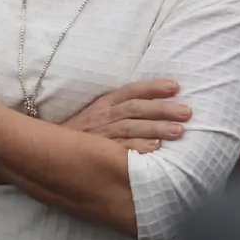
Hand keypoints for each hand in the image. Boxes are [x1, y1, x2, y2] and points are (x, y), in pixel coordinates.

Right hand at [61, 79, 191, 153]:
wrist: (52, 151)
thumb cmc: (82, 134)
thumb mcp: (96, 114)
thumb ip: (119, 109)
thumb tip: (155, 104)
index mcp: (104, 104)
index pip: (130, 91)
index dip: (152, 88)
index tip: (175, 86)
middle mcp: (103, 117)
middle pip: (135, 109)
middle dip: (161, 109)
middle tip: (187, 112)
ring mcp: (101, 135)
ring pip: (130, 128)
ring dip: (155, 129)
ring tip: (179, 131)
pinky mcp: (99, 153)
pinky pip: (120, 150)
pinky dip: (137, 148)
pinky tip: (155, 149)